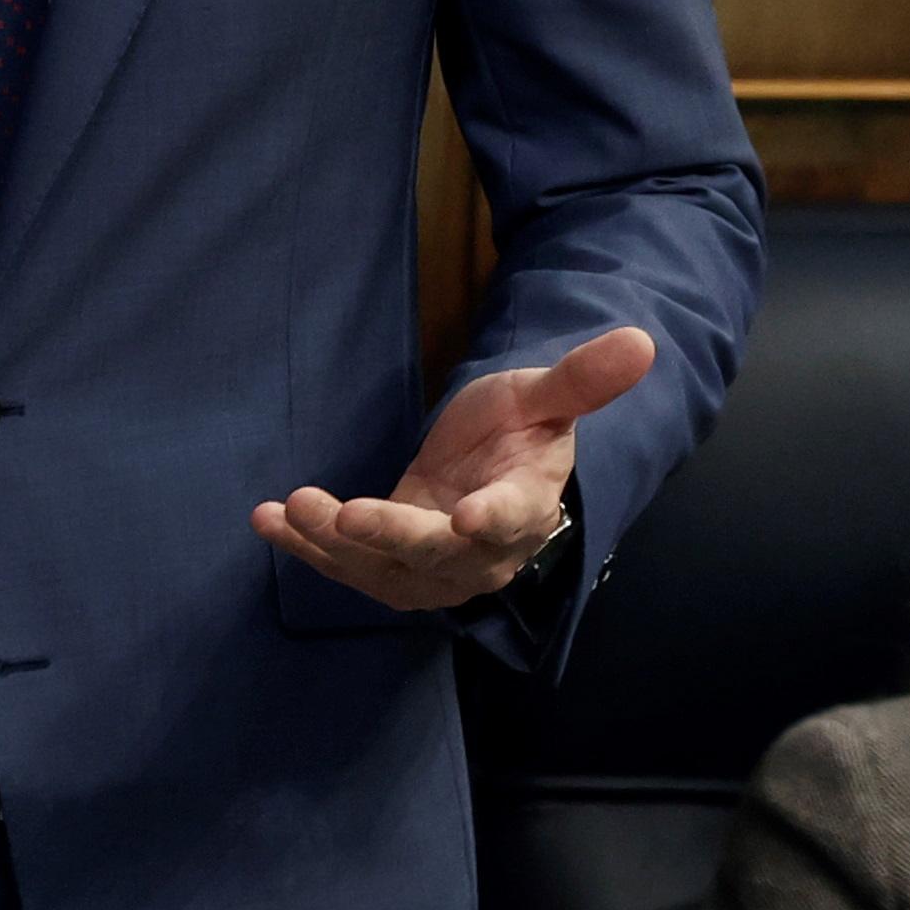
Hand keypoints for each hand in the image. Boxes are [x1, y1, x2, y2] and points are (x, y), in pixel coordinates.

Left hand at [252, 324, 650, 612]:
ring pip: (381, 569)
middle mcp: (479, 554)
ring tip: (290, 508)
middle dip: (388, 536)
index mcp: (526, 509)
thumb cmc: (521, 431)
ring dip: (333, 544)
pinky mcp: (387, 567)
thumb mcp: (545, 397)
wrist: (492, 473)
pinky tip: (266, 519)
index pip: (512, 520)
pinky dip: (305, 547)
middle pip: (434, 555)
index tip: (469, 515)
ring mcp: (430, 569)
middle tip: (343, 510)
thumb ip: (582, 379)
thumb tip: (643, 340)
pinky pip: (345, 565)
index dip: (492, 520)